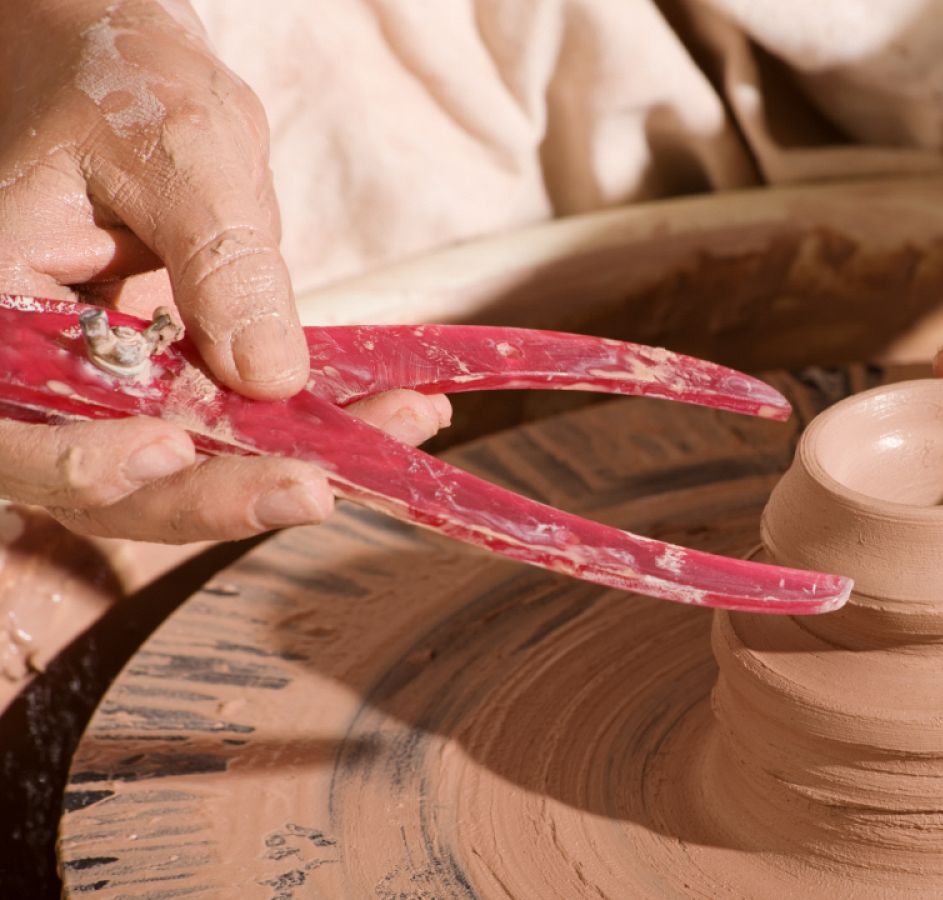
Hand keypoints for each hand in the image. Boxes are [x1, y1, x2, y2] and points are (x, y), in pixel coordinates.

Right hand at [0, 0, 450, 541]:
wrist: (140, 84)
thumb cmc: (130, 88)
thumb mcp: (180, 152)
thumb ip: (218, 263)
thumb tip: (266, 377)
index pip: (15, 420)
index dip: (83, 461)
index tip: (172, 450)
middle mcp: (32, 369)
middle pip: (105, 481)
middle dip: (211, 494)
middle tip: (314, 487)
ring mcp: (100, 390)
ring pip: (179, 474)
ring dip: (283, 468)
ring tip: (394, 431)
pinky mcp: (167, 391)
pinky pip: (232, 432)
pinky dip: (310, 431)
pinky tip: (400, 411)